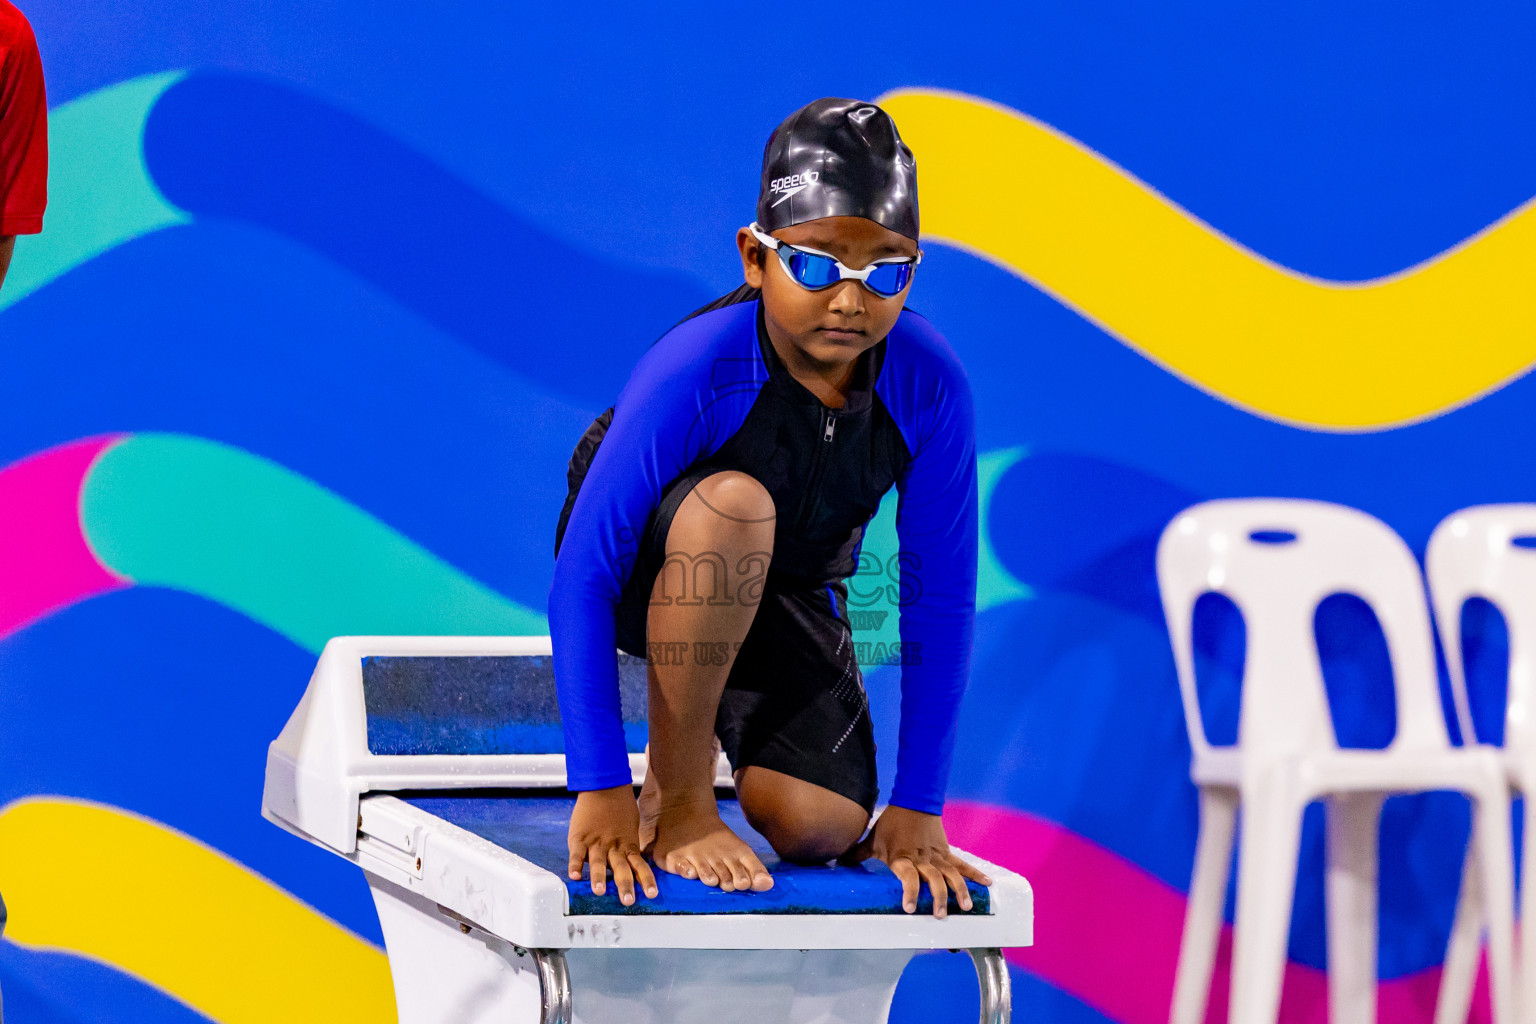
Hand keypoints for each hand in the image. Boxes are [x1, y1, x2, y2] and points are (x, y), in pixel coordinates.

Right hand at [567, 785, 658, 905]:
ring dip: (599, 877)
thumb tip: (636, 863)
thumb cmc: (620, 808)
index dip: (646, 880)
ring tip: (599, 891)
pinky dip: (575, 864)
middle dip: (624, 885)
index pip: (639, 865)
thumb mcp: (631, 828)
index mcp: (627, 845)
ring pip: (598, 862)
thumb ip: (630, 847)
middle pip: (620, 868)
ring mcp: (596, 842)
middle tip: (628, 901)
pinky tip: (574, 876)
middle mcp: (613, 846)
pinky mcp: (579, 838)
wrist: (604, 786)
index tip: (652, 894)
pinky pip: (577, 853)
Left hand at [844, 805, 992, 917]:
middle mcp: (921, 859)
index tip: (908, 908)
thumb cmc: (892, 822)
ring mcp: (936, 856)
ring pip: (950, 875)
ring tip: (965, 907)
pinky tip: (987, 884)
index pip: (907, 876)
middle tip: (939, 915)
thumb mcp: (873, 838)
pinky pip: (962, 865)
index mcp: (902, 857)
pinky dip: (975, 874)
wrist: (914, 799)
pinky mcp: (947, 852)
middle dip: (937, 898)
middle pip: (932, 879)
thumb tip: (838, 862)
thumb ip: (858, 853)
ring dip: (958, 891)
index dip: (908, 891)